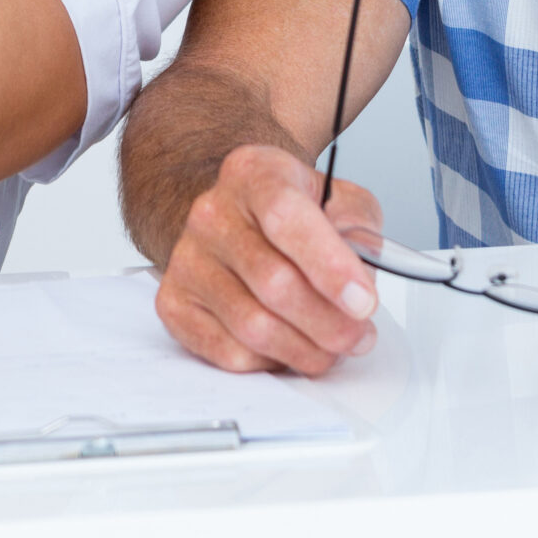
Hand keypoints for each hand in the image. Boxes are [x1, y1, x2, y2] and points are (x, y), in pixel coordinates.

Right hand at [153, 144, 385, 375]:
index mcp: (253, 174)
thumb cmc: (290, 215)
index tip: (363, 303)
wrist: (235, 219)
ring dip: (305, 350)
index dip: (329, 266)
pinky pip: (228, 352)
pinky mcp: (174, 303)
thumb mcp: (338, 200)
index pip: (286, 217)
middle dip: (329, 322)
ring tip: (333, 348)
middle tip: (359, 336)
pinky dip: (270, 362)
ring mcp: (187, 259)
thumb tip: (361, 276)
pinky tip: (290, 347)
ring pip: (253, 325)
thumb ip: (359, 229)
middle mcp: (212, 213)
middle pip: (273, 282)